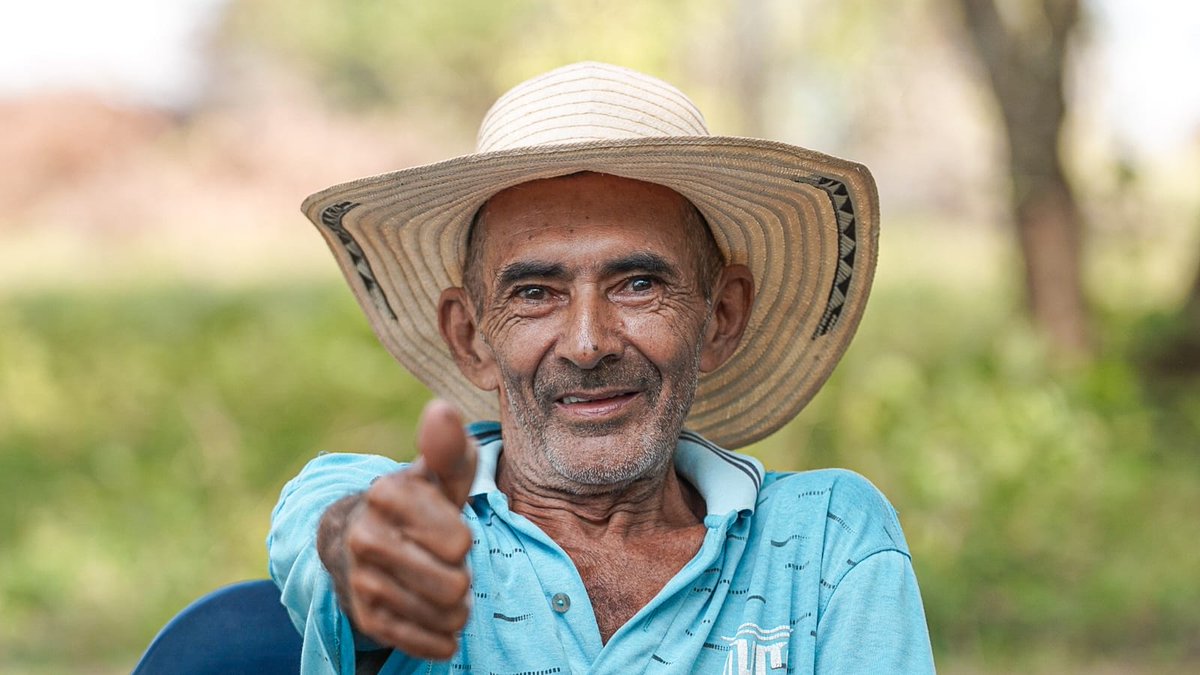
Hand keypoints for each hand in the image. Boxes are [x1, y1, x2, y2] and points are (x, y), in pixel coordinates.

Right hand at [321, 399, 477, 659]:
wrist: (364, 540)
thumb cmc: (422, 502)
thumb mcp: (440, 474)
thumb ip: (448, 447)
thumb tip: (441, 410)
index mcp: (385, 494)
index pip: (458, 541)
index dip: (461, 537)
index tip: (444, 526)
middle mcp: (365, 538)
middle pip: (453, 584)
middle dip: (461, 575)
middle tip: (444, 559)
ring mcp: (362, 582)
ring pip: (446, 616)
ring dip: (455, 605)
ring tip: (439, 582)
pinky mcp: (367, 620)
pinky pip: (431, 644)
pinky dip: (443, 634)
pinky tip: (432, 612)